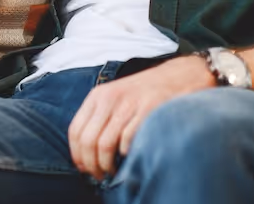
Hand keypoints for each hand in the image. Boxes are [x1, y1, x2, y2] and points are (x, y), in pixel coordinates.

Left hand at [67, 55, 215, 179]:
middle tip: (98, 175)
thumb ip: (99, 117)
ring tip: (112, 171)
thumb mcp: (115, 97)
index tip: (84, 168)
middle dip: (91, 164)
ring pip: (104, 144)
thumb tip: (85, 151)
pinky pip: (127, 141)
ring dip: (106, 165)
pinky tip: (129, 158)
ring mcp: (129, 104)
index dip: (77, 154)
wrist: (178, 76)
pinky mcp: (147, 110)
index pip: (75, 130)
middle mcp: (110, 98)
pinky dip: (126, 155)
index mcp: (98, 95)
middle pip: (88, 141)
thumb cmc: (144, 93)